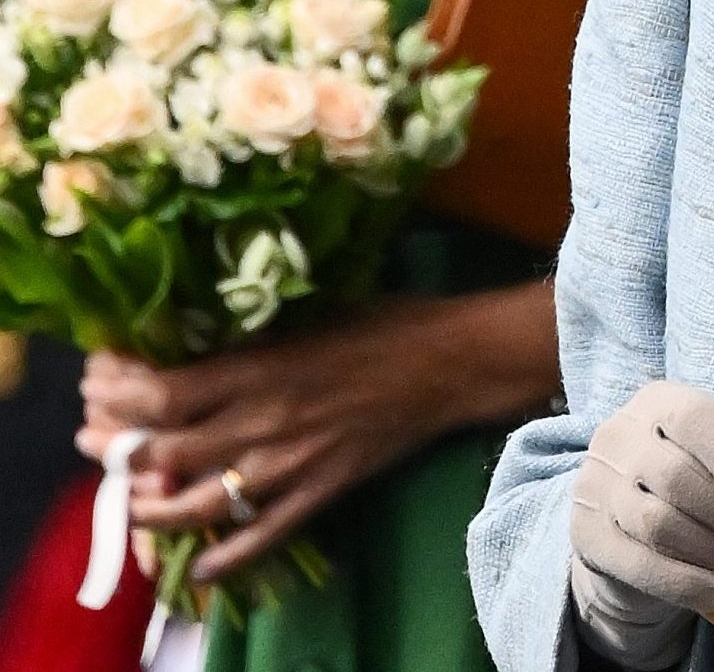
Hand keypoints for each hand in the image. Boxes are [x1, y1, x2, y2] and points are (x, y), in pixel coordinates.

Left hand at [78, 291, 543, 582]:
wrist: (454, 363)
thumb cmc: (387, 323)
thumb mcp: (313, 311)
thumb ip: (255, 334)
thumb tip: (197, 338)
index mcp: (263, 365)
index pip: (162, 392)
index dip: (116, 393)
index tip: (98, 382)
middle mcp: (265, 420)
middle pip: (164, 450)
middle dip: (116, 449)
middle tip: (97, 441)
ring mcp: (291, 463)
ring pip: (198, 503)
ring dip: (150, 509)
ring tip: (130, 502)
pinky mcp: (321, 491)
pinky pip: (262, 536)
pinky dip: (225, 557)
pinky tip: (199, 564)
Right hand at [568, 342, 713, 668]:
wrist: (636, 525)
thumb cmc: (702, 469)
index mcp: (657, 401)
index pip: (694, 420)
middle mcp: (617, 437)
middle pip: (679, 480)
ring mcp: (594, 490)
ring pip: (660, 525)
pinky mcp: (587, 539)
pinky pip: (641, 566)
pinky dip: (692, 585)